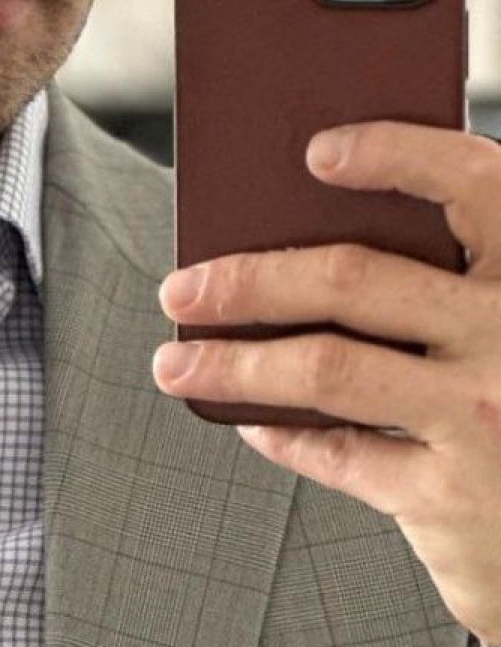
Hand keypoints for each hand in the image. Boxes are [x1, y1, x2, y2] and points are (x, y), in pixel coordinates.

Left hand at [153, 121, 500, 646]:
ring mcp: (484, 415)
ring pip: (324, 367)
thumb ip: (452, 281)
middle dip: (248, 281)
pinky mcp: (452, 494)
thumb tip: (305, 245)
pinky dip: (281, 434)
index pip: (474, 181)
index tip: (317, 152)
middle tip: (182, 289)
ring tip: (177, 365)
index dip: (395, 152)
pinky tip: (253, 422)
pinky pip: (337, 453)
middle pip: (353, 278)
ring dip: (232, 364)